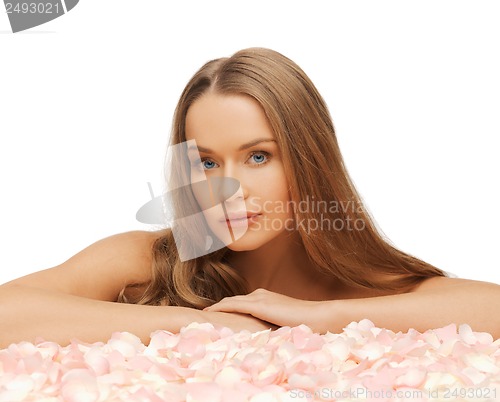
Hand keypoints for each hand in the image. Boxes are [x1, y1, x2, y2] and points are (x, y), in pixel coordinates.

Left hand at [203, 288, 329, 332]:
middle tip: (205, 313)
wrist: (315, 316)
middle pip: (233, 300)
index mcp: (265, 297)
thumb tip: (262, 333)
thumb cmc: (303, 322)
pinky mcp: (259, 305)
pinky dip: (222, 308)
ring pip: (231, 301)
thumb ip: (271, 323)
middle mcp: (260, 294)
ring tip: (204, 314)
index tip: (216, 313)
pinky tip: (212, 312)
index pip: (242, 302)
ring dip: (217, 307)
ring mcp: (259, 297)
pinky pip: (234, 305)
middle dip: (220, 306)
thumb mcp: (283, 321)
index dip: (228, 306)